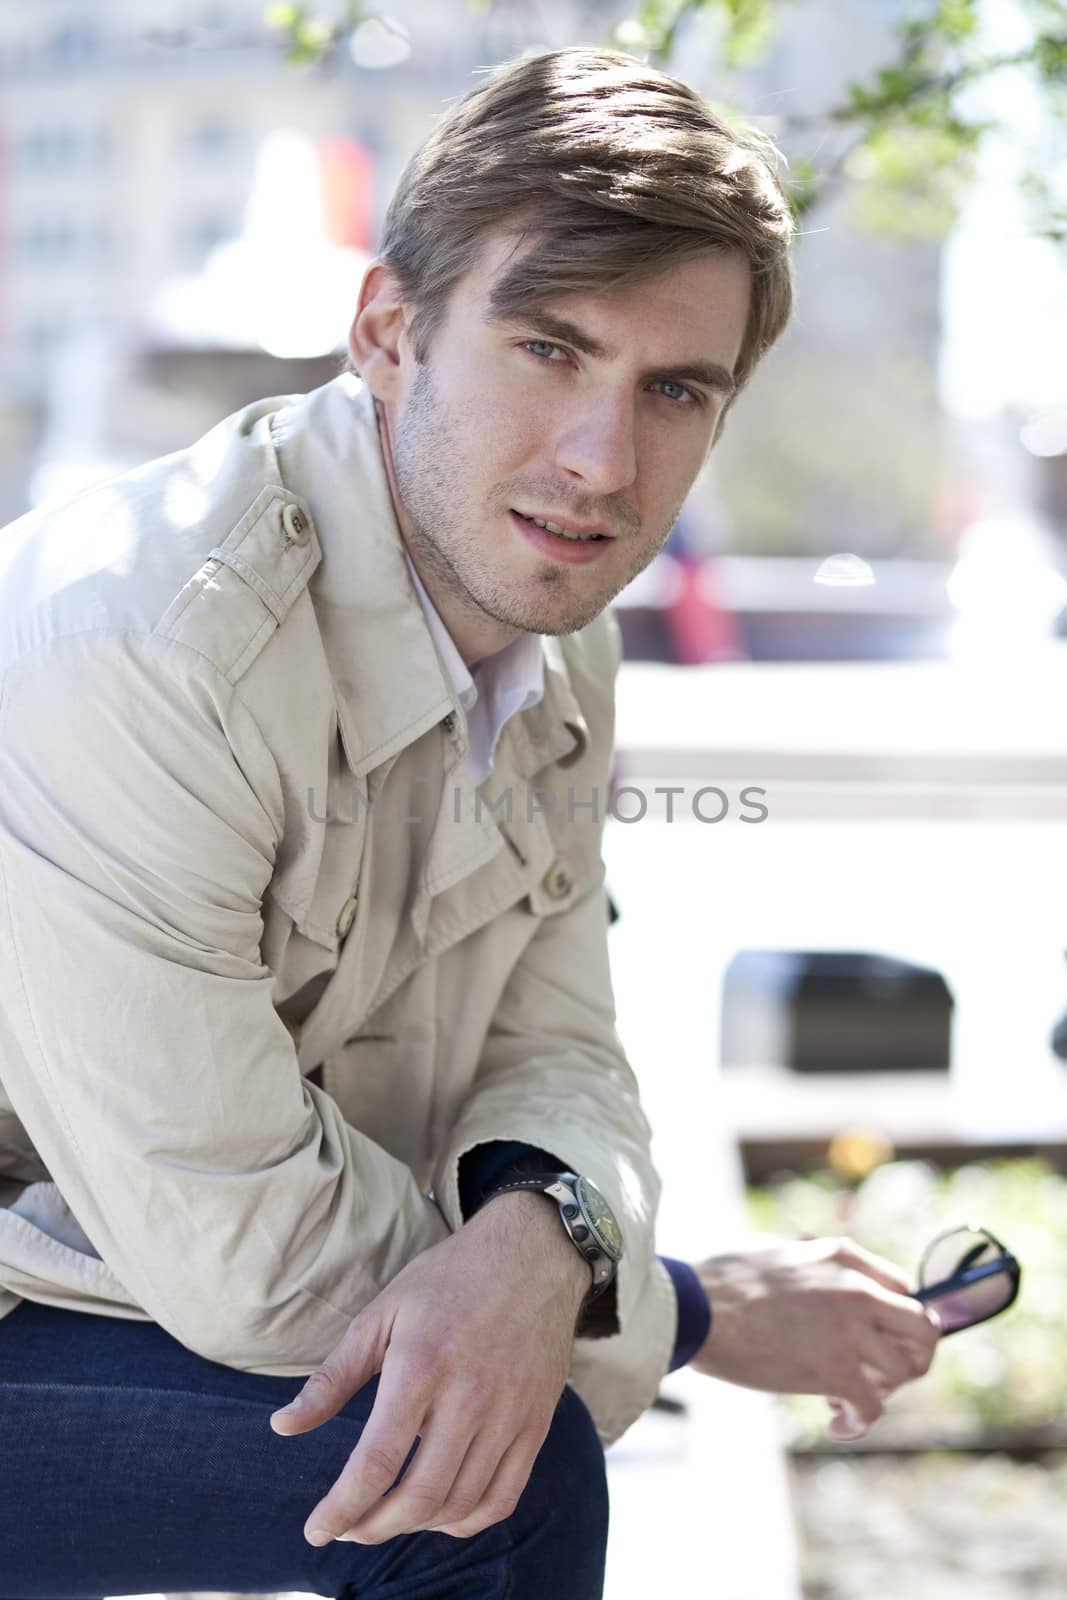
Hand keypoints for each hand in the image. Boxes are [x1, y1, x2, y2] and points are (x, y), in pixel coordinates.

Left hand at [269, 1190, 590, 1543]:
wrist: (531, 1254)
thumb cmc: (448, 1279)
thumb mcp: (382, 1313)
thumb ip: (333, 1376)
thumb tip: (282, 1426)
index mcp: (420, 1368)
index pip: (375, 1464)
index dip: (340, 1509)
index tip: (317, 1531)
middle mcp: (468, 1398)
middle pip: (418, 1497)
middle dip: (373, 1527)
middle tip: (349, 1527)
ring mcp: (508, 1414)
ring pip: (460, 1504)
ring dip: (416, 1527)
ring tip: (387, 1518)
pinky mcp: (535, 1423)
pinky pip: (503, 1497)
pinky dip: (468, 1521)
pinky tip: (441, 1514)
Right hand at [687, 1235, 940, 1440]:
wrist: (695, 1307)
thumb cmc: (722, 1278)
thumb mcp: (779, 1248)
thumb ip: (814, 1259)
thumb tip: (825, 1273)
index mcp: (843, 1256)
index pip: (903, 1289)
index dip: (895, 1321)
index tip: (879, 1341)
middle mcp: (858, 1289)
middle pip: (923, 1328)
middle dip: (911, 1356)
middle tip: (882, 1376)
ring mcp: (850, 1330)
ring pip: (906, 1370)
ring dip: (882, 1391)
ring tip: (848, 1399)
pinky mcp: (835, 1370)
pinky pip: (873, 1407)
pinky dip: (859, 1422)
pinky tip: (837, 1424)